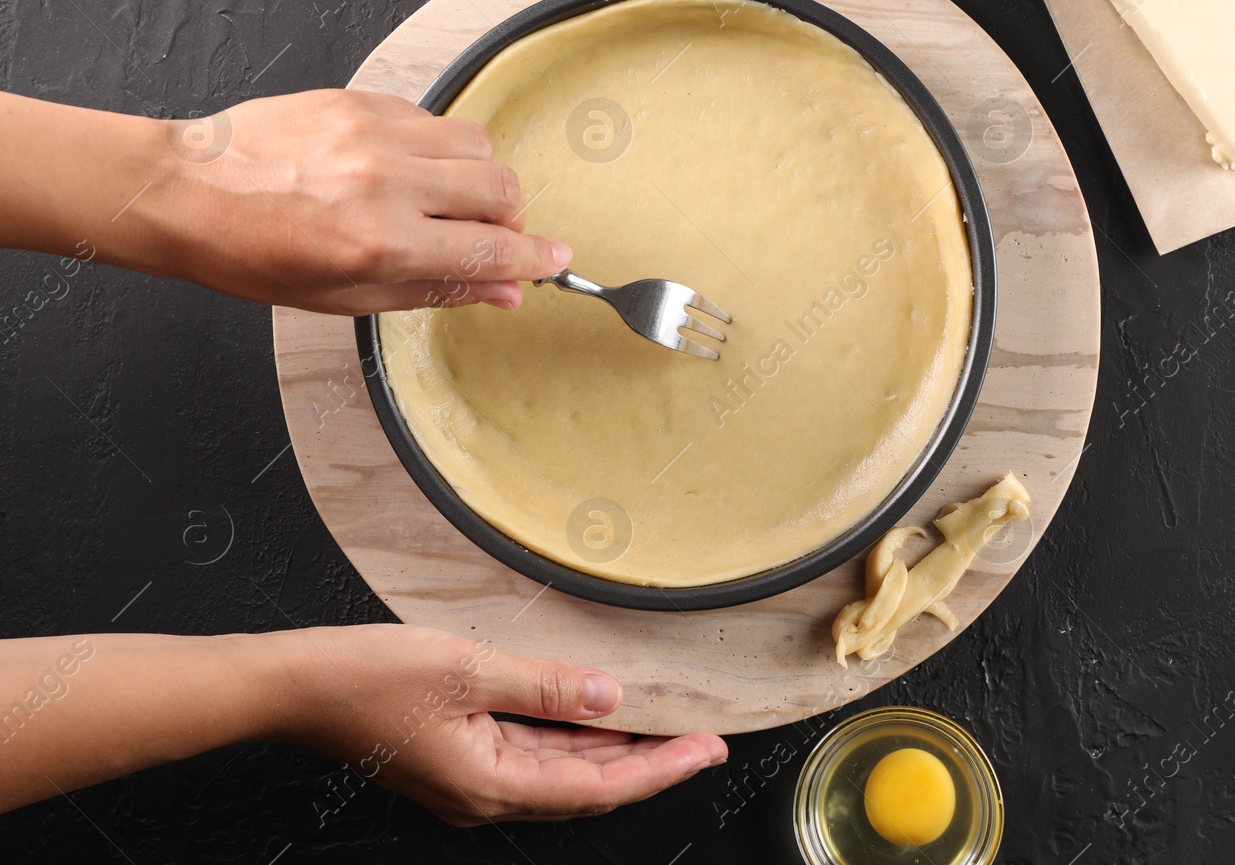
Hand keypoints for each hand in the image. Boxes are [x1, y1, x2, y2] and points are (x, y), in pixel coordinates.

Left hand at [150, 89, 569, 314]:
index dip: (534, 260)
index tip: (555, 262)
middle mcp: (383, 183)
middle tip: (487, 235)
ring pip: (476, 146)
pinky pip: (432, 118)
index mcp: (379, 243)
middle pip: (501, 190)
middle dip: (510, 219)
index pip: (491, 251)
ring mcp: (372, 133)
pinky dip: (435, 147)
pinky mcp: (359, 99)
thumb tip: (502, 291)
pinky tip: (402, 168)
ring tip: (442, 198)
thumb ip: (436, 289)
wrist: (183, 191)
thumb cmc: (252, 254)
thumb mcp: (346, 295)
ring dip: (476, 177)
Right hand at [278, 624, 726, 824]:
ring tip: (664, 724)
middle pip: (586, 786)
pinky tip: (596, 714)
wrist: (296, 685)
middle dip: (649, 762)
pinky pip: (530, 754)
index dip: (660, 769)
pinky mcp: (457, 758)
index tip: (707, 750)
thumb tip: (611, 697)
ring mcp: (470, 780)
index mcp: (491, 785)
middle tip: (702, 737)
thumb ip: (548, 687)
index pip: (599, 787)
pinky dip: (571, 738)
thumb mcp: (470, 670)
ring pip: (560, 771)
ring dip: (612, 750)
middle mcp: (484, 795)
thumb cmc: (368, 678)